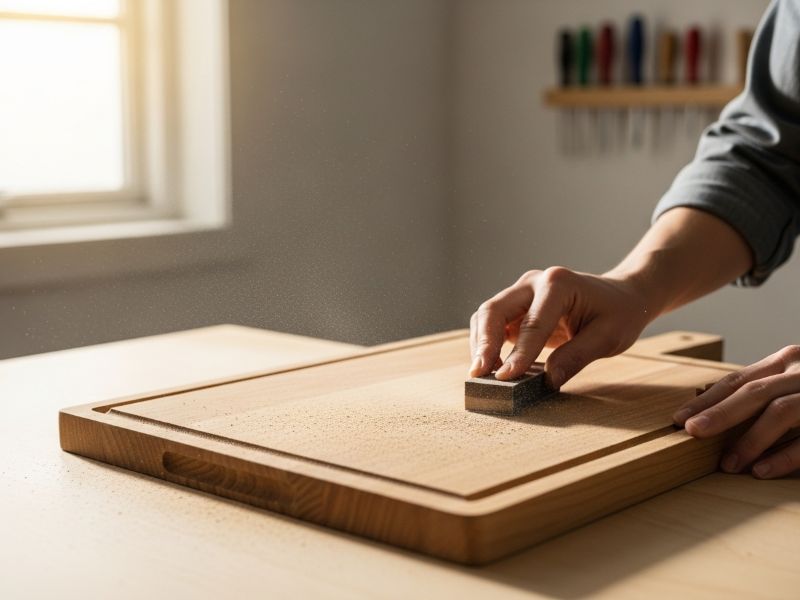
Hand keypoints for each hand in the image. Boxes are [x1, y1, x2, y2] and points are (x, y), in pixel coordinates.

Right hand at [469, 267, 653, 386]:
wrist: (621, 297)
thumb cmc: (619, 313)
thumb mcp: (609, 337)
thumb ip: (577, 356)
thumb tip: (548, 381)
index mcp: (558, 283)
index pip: (532, 323)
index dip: (518, 353)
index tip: (505, 379)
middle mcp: (533, 282)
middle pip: (495, 310)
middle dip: (484, 343)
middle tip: (478, 374)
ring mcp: (521, 293)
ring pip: (487, 315)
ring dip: (480, 344)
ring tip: (481, 375)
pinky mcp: (517, 307)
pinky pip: (493, 323)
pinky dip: (486, 344)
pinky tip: (490, 367)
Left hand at [673, 345, 799, 478]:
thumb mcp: (792, 378)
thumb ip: (761, 388)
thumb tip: (707, 405)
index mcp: (787, 360)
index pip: (737, 379)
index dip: (706, 399)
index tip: (678, 418)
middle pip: (753, 392)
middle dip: (718, 413)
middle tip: (690, 433)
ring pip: (781, 411)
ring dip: (750, 440)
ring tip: (726, 464)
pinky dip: (786, 455)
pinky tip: (762, 471)